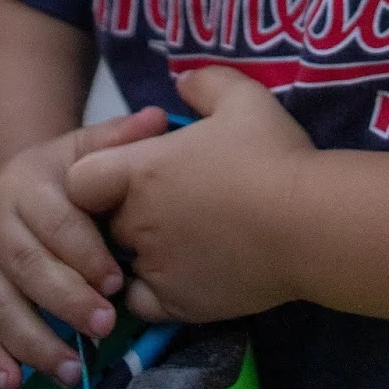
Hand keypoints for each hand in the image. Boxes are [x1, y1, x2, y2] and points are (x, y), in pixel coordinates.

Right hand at [0, 106, 166, 388]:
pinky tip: (13, 383)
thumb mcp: (86, 148)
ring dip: (34, 341)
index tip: (118, 279)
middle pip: (28, 268)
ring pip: (0, 307)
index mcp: (26, 187)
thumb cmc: (65, 172)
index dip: (85, 253)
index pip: (55, 223)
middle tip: (106, 324)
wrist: (16, 186)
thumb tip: (158, 118)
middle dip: (66, 300)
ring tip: (72, 368)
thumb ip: (119, 137)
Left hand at [65, 68, 313, 324]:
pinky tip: (184, 271)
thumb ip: (204, 83)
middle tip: (169, 199)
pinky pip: (144, 303)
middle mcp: (137, 222)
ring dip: (142, 251)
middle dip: (126, 211)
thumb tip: (182, 83)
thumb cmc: (271, 154)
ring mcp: (155, 268)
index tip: (133, 169)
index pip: (81, 179)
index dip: (99, 174)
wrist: (308, 223)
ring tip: (183, 236)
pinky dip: (154, 291)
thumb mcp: (242, 96)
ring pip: (124, 262)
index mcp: (142, 171)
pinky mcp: (179, 304)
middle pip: (106, 221)